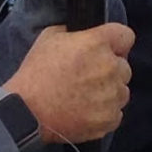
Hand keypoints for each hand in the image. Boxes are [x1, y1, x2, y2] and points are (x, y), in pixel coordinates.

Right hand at [2, 22, 134, 145]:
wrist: (26, 110)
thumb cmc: (36, 73)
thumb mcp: (50, 37)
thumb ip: (74, 32)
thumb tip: (85, 35)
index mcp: (97, 43)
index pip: (126, 36)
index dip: (116, 43)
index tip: (106, 50)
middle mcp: (110, 68)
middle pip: (124, 66)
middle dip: (110, 70)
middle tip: (87, 77)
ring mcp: (112, 95)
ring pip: (122, 91)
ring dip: (109, 92)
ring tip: (84, 97)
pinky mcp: (109, 118)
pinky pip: (116, 112)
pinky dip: (104, 113)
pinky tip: (84, 111)